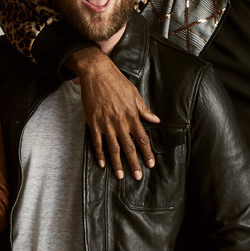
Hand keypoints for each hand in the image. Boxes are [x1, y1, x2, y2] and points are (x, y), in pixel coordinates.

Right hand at [68, 48, 159, 179]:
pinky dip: (99, 154)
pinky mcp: (93, 122)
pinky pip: (97, 142)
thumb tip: (155, 120)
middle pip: (129, 147)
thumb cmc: (117, 81)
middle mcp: (120, 122)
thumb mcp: (134, 94)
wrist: (96, 73)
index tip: (150, 164)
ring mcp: (106, 123)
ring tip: (120, 176)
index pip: (142, 139)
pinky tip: (102, 163)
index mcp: (132, 115)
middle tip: (137, 177)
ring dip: (117, 163)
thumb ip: (144, 110)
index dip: (147, 153)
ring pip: (113, 148)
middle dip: (134, 164)